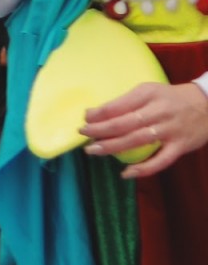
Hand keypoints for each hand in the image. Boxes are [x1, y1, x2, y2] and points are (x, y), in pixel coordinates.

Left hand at [84, 81, 207, 178]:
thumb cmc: (171, 98)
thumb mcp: (149, 91)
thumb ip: (126, 102)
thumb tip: (95, 114)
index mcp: (148, 94)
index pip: (119, 105)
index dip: (99, 113)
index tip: (85, 118)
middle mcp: (159, 111)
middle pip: (125, 123)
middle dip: (100, 130)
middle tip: (83, 135)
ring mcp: (171, 130)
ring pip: (138, 140)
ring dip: (113, 147)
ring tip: (94, 151)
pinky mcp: (181, 146)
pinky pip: (161, 160)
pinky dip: (143, 168)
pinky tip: (126, 173)